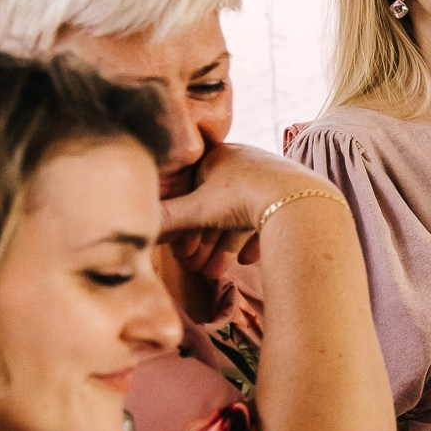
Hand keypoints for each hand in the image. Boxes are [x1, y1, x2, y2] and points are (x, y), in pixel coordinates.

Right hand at [160, 143, 339, 269]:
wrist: (300, 202)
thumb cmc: (243, 198)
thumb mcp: (197, 210)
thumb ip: (165, 219)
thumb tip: (130, 228)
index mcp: (219, 156)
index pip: (191, 189)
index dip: (182, 220)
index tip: (178, 248)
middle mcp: (245, 161)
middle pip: (215, 206)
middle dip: (203, 240)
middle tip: (194, 267)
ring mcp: (270, 177)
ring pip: (240, 215)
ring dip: (224, 246)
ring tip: (215, 274)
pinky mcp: (291, 196)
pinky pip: (266, 219)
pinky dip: (253, 240)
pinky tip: (248, 260)